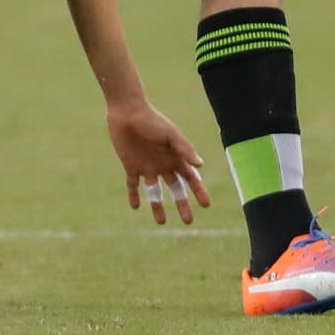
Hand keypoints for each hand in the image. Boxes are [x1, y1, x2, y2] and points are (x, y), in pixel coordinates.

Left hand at [107, 100, 210, 225]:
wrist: (127, 111)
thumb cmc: (152, 120)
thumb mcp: (170, 134)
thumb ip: (185, 149)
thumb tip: (201, 165)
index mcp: (175, 156)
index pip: (191, 177)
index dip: (199, 191)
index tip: (207, 205)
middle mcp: (163, 163)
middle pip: (176, 188)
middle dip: (182, 204)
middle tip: (188, 221)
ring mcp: (147, 165)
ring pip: (155, 191)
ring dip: (158, 205)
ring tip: (161, 222)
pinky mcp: (131, 165)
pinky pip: (133, 185)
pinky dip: (134, 195)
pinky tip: (136, 207)